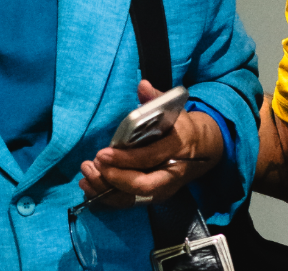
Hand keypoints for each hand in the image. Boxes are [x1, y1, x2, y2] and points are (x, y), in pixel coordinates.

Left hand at [79, 80, 222, 207]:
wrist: (202, 150)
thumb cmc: (181, 128)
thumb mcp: (174, 111)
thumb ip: (157, 99)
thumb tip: (142, 85)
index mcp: (176, 149)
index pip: (150, 158)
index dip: (125, 159)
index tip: (102, 153)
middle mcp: (170, 175)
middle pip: (142, 186)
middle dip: (114, 179)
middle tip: (93, 165)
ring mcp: (162, 189)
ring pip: (133, 198)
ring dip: (106, 190)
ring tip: (85, 176)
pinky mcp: (152, 196)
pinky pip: (128, 201)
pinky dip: (107, 197)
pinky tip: (89, 186)